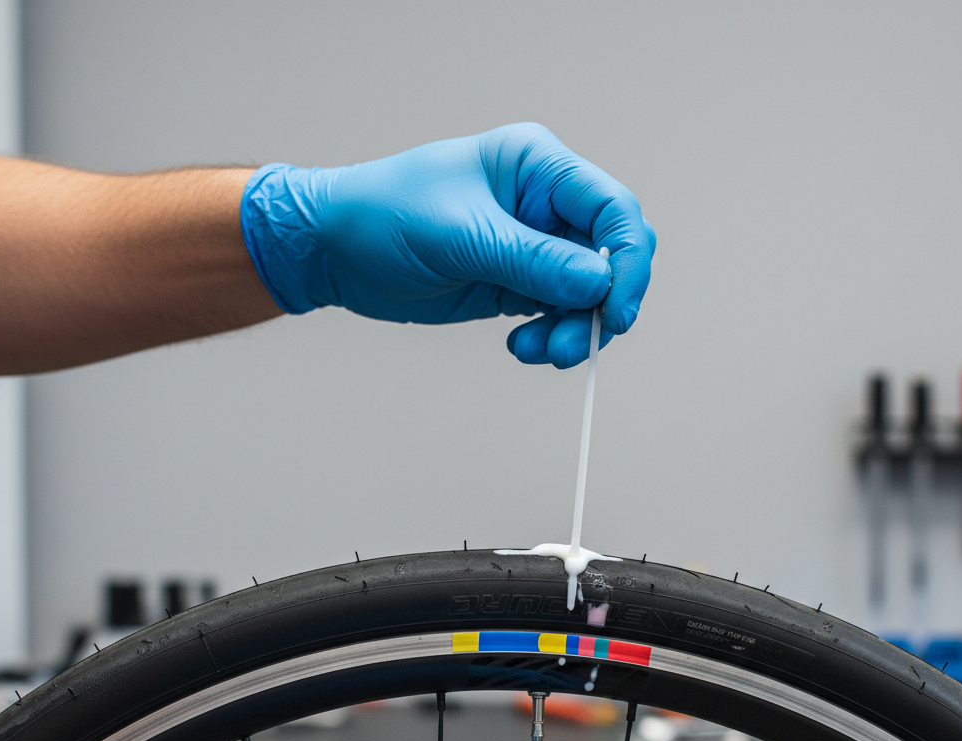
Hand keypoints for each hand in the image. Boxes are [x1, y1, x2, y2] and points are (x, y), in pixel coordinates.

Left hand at [240, 123, 655, 367]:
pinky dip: (549, 338)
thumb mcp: (460, 236)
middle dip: (602, 305)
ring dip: (574, 330)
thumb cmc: (382, 216)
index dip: (627, 261)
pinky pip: (556, 315)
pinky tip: (519, 348)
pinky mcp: (515, 284)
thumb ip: (533, 261)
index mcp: (537, 167)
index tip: (615, 310)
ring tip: (536, 352)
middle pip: (610, 257)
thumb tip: (599, 283)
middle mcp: (544, 205)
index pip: (612, 209)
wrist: (334, 250)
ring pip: (587, 295)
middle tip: (572, 344)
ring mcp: (532, 247)